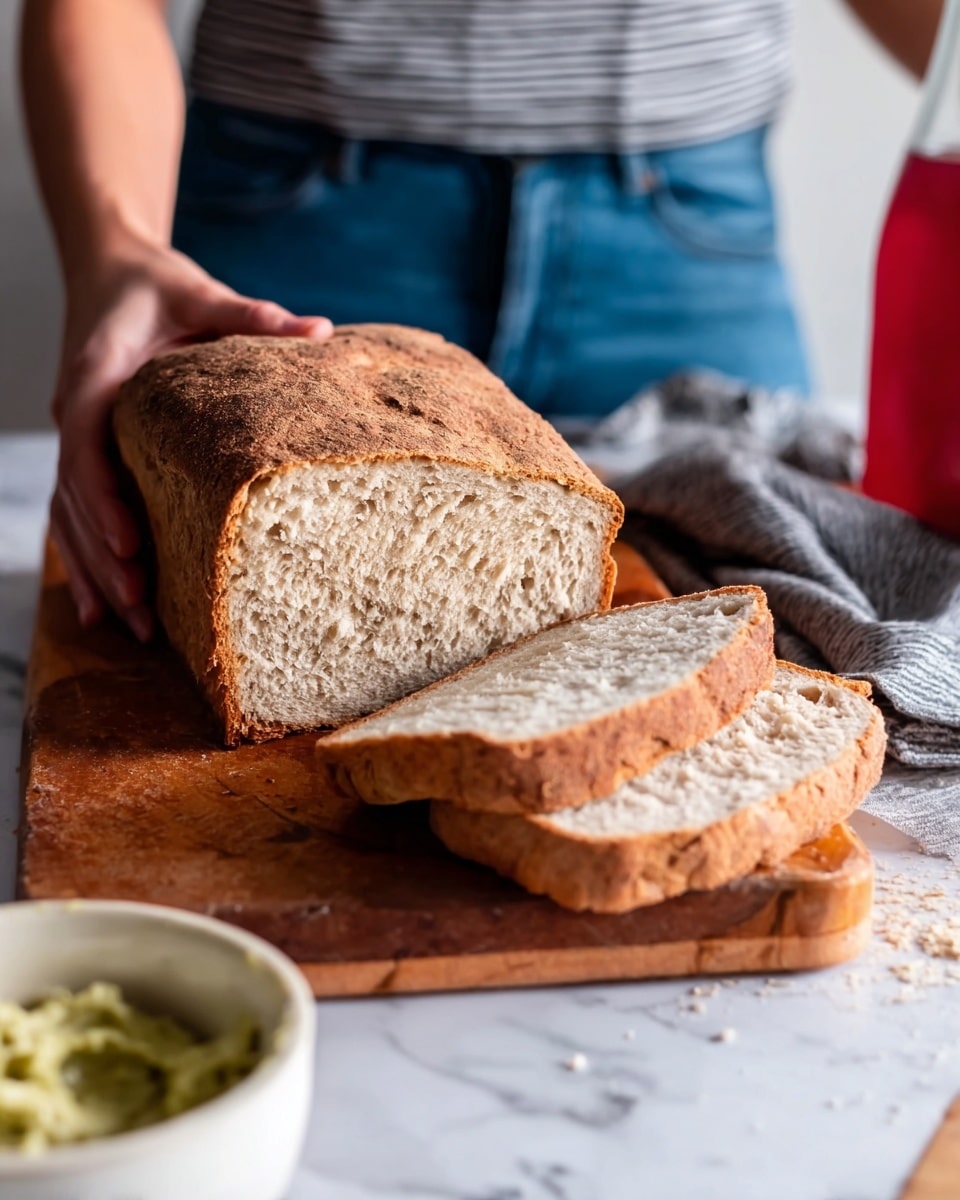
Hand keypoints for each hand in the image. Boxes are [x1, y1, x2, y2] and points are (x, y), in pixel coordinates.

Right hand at [51, 232, 331, 640]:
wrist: (111, 272)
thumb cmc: (159, 288)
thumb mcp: (202, 294)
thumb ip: (252, 316)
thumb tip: (321, 330)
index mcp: (96, 377)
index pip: (87, 446)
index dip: (103, 499)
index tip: (130, 545)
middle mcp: (75, 414)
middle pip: (76, 498)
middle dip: (104, 557)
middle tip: (141, 608)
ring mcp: (76, 438)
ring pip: (71, 516)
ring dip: (95, 573)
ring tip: (129, 628)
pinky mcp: (88, 453)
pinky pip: (77, 514)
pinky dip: (87, 561)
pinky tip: (104, 612)